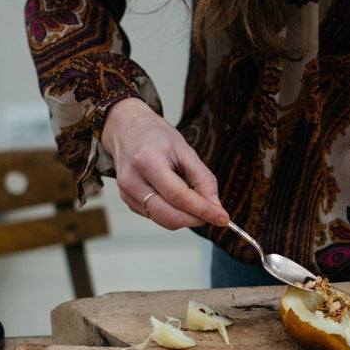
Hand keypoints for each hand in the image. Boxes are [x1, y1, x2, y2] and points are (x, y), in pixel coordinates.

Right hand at [101, 98, 229, 228]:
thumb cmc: (156, 136)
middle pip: (170, 215)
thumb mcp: (185, 149)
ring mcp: (126, 193)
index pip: (179, 197)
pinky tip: (177, 197)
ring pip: (164, 220)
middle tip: (215, 214)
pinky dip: (173, 213)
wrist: (126, 129)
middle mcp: (132, 180)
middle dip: (197, 219)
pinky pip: (157, 217)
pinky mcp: (127, 201)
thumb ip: (203, 178)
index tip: (223, 218)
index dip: (204, 210)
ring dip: (187, 217)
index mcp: (147, 161)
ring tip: (195, 200)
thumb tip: (215, 205)